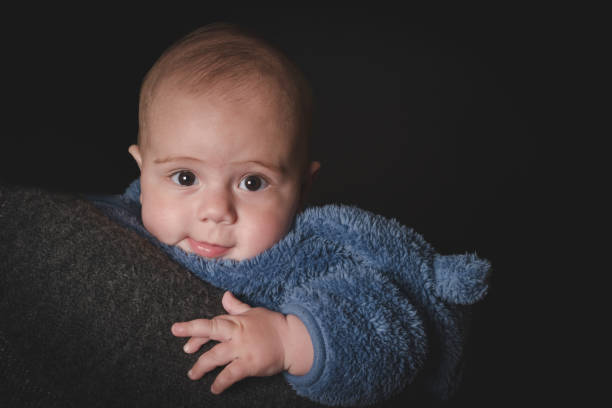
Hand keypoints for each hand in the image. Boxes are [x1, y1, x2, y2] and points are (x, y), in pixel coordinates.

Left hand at [171, 291, 312, 393]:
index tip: (179, 330)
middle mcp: (237, 333)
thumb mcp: (254, 312)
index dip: (194, 328)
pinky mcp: (249, 364)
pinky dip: (220, 382)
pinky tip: (214, 388)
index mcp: (237, 321)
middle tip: (183, 348)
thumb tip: (225, 296)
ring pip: (215, 356)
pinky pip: (230, 374)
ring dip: (201, 367)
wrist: (294, 341)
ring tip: (192, 374)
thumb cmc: (275, 325)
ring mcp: (242, 349)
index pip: (212, 323)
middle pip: (210, 331)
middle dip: (193, 337)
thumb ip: (237, 307)